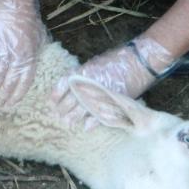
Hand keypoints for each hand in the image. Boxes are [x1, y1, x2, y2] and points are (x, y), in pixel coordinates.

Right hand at [0, 0, 48, 109]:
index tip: (11, 104)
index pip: (24, 81)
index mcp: (31, 56)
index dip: (17, 94)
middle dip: (3, 97)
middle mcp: (19, 57)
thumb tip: (29, 64)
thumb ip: (34, 52)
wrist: (14, 3)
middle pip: (10, 82)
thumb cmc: (28, 19)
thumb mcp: (39, 37)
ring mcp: (6, 52)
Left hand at [52, 36, 175, 128]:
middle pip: (72, 99)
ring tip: (68, 123)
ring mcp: (101, 93)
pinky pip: (100, 114)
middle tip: (57, 116)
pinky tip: (86, 127)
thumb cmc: (116, 61)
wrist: (138, 61)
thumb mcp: (95, 64)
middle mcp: (90, 82)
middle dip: (63, 109)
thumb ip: (84, 75)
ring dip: (74, 117)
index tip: (50, 101)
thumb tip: (72, 85)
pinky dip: (93, 121)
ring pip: (83, 108)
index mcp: (84, 71)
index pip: (64, 83)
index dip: (56, 93)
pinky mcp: (113, 101)